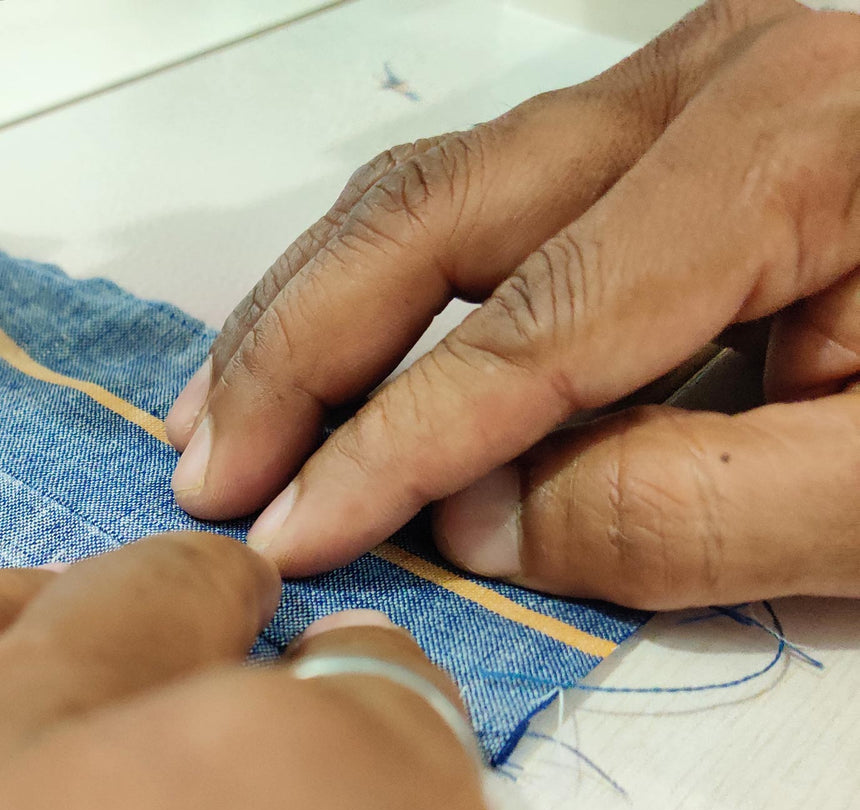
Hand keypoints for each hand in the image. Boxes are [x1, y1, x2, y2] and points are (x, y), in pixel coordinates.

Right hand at [167, 0, 859, 609]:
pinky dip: (385, 282)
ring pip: (439, 183)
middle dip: (302, 350)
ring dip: (312, 306)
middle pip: (439, 209)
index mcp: (801, 140)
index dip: (395, 443)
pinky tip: (325, 345)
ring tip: (224, 410)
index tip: (294, 530)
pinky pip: (488, 191)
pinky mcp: (677, 120)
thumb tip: (489, 519)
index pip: (538, 323)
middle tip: (211, 468)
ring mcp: (691, 83)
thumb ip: (696, 513)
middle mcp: (720, 76)